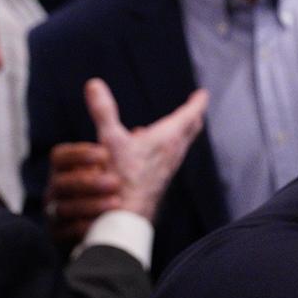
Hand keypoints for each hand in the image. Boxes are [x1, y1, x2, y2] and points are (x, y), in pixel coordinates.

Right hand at [45, 142, 121, 243]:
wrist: (109, 228)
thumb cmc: (113, 190)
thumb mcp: (114, 166)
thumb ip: (120, 147)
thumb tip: (140, 130)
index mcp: (65, 169)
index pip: (61, 156)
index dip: (80, 154)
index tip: (105, 154)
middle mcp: (56, 190)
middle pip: (61, 182)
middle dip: (88, 182)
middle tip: (116, 181)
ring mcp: (55, 213)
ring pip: (63, 208)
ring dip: (90, 205)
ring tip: (117, 203)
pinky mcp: (59, 235)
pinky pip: (64, 232)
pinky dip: (83, 228)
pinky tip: (102, 225)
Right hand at [85, 79, 207, 220]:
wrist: (127, 214)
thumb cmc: (122, 177)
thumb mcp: (110, 139)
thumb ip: (104, 111)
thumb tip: (94, 84)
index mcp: (167, 139)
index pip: (189, 116)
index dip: (196, 103)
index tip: (203, 94)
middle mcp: (173, 152)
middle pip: (189, 130)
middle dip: (192, 116)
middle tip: (196, 107)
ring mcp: (168, 167)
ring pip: (178, 144)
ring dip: (178, 132)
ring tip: (175, 125)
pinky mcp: (160, 178)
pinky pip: (167, 156)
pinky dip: (164, 146)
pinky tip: (146, 149)